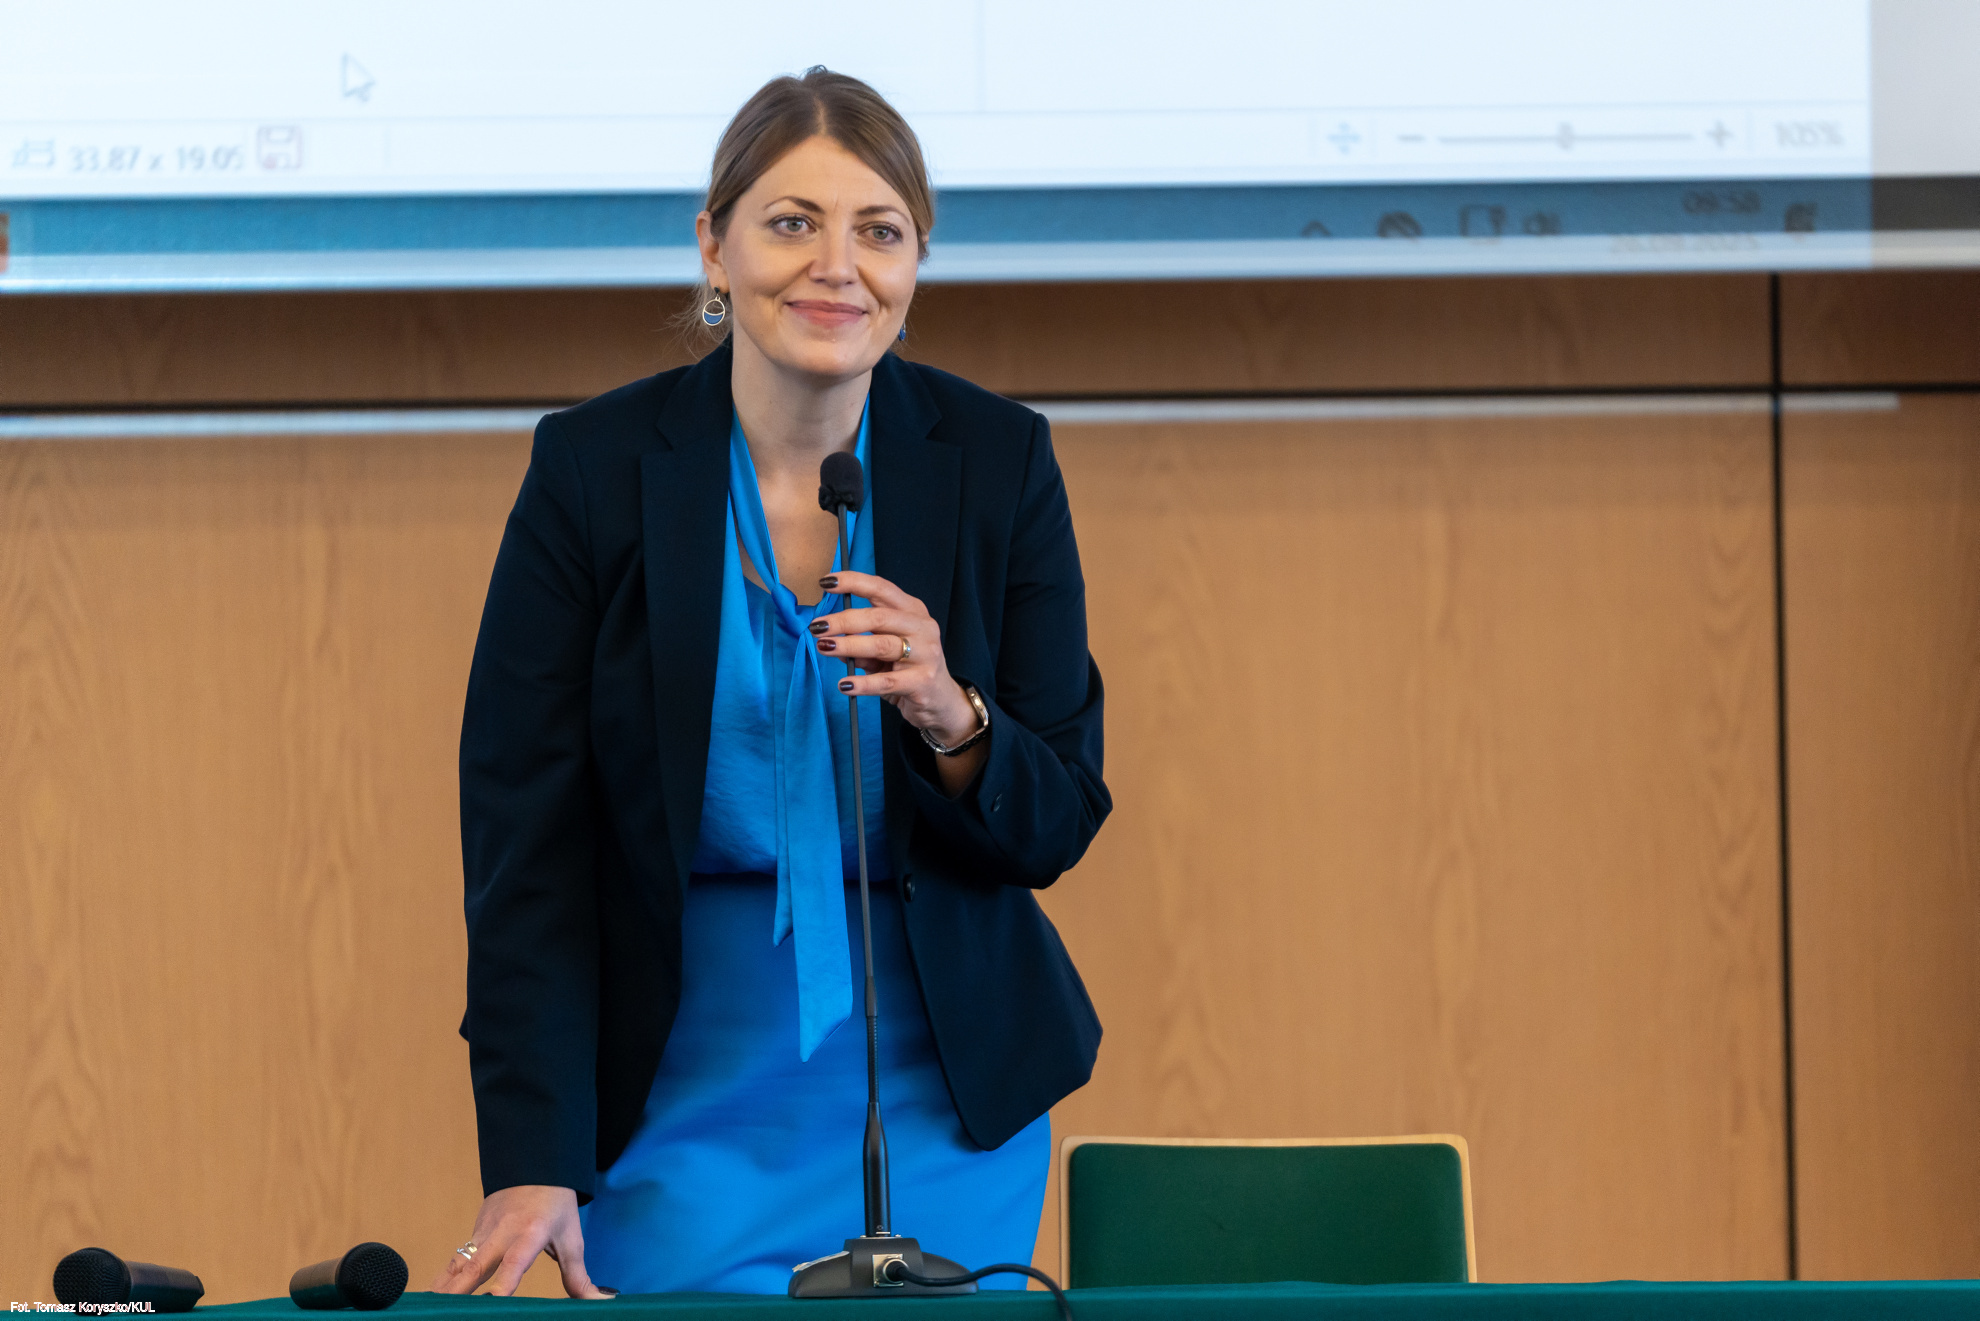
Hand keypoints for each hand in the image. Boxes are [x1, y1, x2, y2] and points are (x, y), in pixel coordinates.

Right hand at [430, 1185, 611, 1298]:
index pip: (515, 1261)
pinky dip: (441, 1280)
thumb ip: (578, 1275)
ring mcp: (484, 1232)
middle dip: (459, 1292)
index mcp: (532, 1233)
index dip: (504, 1282)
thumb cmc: (556, 1205)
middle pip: (476, 1266)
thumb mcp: (571, 1238)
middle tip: (446, 1313)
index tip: (494, 1300)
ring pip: (458, 1264)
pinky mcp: (473, 1234)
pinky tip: (429, 1298)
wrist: (534, 1165)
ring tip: (430, 1310)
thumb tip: (599, 1302)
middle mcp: (503, 1233)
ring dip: (443, 1288)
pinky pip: (455, 1261)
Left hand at [809, 570, 979, 745]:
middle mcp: (922, 628)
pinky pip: (886, 681)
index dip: (853, 582)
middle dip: (844, 620)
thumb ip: (861, 642)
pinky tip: (844, 684)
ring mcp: (926, 654)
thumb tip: (829, 637)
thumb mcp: (885, 652)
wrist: (941, 702)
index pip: (882, 588)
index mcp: (913, 611)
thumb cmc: (909, 670)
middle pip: (879, 617)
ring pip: (881, 646)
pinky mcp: (923, 682)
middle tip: (817, 626)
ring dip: (849, 646)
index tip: (825, 582)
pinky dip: (862, 683)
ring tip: (823, 647)